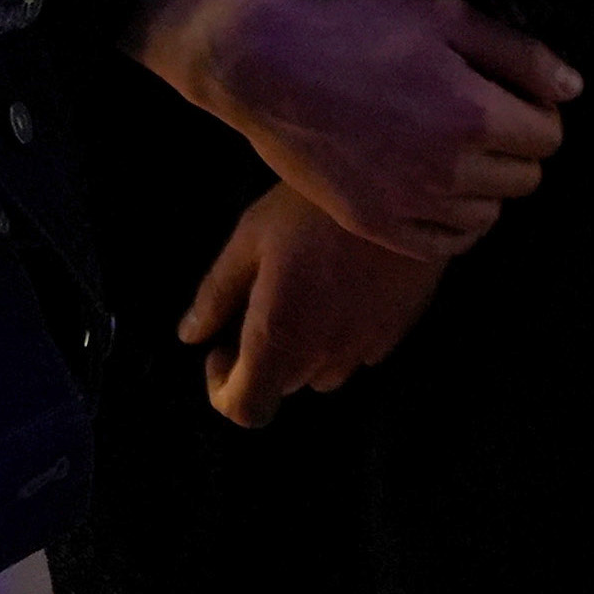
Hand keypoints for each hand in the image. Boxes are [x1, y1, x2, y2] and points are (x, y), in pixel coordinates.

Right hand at [128, 0, 576, 258]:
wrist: (270, 67)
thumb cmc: (358, 32)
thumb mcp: (446, 18)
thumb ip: (521, 54)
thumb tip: (574, 89)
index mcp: (474, 113)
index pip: (548, 136)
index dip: (537, 113)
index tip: (512, 98)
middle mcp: (450, 169)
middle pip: (526, 178)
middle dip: (515, 148)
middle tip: (481, 121)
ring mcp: (411, 203)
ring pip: (490, 215)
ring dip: (485, 186)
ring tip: (454, 153)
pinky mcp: (377, 225)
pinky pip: (447, 244)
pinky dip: (454, 222)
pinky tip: (437, 190)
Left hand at [178, 183, 444, 425]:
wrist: (401, 184)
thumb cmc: (313, 206)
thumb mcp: (251, 237)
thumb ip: (217, 294)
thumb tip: (191, 336)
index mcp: (279, 336)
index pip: (245, 409)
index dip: (223, 388)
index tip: (222, 346)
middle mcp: (322, 355)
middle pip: (281, 387)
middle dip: (262, 358)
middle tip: (262, 303)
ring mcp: (364, 347)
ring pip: (321, 374)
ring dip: (303, 352)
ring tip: (307, 294)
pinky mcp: (397, 332)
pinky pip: (358, 353)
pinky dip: (341, 336)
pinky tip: (345, 288)